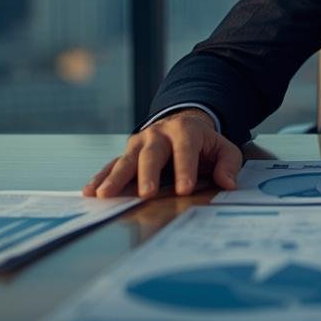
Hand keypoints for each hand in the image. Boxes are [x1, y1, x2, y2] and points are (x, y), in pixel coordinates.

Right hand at [82, 109, 242, 197]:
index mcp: (185, 131)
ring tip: (105, 195)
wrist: (181, 125)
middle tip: (146, 193)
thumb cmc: (203, 143)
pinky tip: (90, 192)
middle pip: (152, 153)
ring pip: (126, 160)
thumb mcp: (223, 148)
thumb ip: (229, 163)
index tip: (185, 190)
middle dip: (148, 174)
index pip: (186, 150)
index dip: (185, 169)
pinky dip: (100, 178)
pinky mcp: (126, 154)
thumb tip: (228, 183)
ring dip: (115, 178)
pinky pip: (111, 166)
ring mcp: (139, 143)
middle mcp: (158, 134)